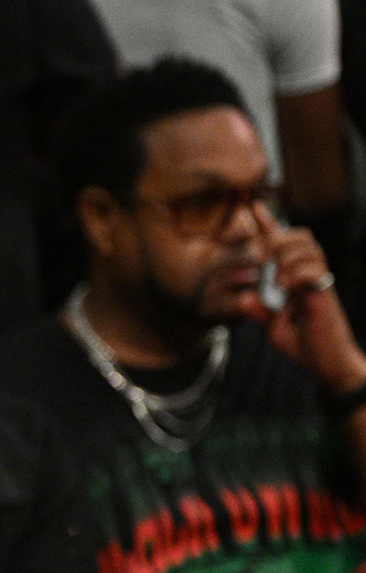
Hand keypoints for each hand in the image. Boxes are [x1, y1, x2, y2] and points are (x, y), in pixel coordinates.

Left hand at [238, 210, 365, 396]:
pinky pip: (315, 271)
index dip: (268, 225)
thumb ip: (259, 312)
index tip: (251, 206)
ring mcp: (319, 284)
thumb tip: (244, 298)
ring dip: (287, 254)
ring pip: (309, 248)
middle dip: (279, 237)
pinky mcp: (326, 295)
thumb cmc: (304, 346)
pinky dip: (296, 273)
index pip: (281, 246)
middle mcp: (309, 276)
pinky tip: (284, 286)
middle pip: (301, 237)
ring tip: (274, 273)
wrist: (328, 366)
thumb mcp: (273, 328)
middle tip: (262, 254)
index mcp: (294, 279)